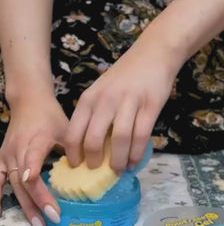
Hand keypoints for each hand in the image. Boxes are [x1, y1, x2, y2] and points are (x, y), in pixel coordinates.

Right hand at [0, 94, 67, 225]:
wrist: (28, 102)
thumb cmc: (50, 116)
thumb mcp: (66, 128)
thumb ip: (75, 148)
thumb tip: (88, 175)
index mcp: (35, 141)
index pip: (33, 165)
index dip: (38, 185)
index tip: (46, 202)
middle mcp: (17, 150)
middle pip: (24, 181)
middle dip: (38, 202)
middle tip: (52, 221)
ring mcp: (6, 156)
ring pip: (12, 185)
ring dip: (23, 205)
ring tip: (36, 224)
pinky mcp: (1, 160)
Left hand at [64, 39, 180, 171]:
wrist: (152, 54)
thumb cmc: (121, 78)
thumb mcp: (98, 93)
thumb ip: (91, 116)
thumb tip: (86, 149)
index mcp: (88, 99)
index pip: (73, 132)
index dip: (73, 153)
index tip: (76, 166)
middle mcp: (105, 101)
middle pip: (93, 139)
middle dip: (93, 161)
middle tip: (95, 171)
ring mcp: (128, 103)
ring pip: (119, 140)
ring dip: (117, 160)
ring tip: (117, 170)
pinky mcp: (150, 105)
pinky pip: (141, 135)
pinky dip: (137, 153)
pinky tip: (134, 162)